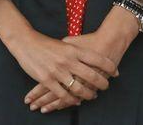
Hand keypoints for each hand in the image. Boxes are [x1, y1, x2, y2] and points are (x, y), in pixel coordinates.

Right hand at [24, 7, 138, 112]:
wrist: (26, 42)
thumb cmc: (46, 43)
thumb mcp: (65, 43)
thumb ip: (77, 49)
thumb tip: (91, 56)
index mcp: (74, 49)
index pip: (97, 59)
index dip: (109, 66)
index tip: (115, 72)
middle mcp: (68, 60)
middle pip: (91, 75)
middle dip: (102, 83)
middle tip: (106, 86)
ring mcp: (57, 71)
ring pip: (78, 87)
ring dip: (88, 94)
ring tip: (93, 96)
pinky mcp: (47, 79)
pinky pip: (62, 94)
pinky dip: (71, 99)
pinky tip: (76, 101)